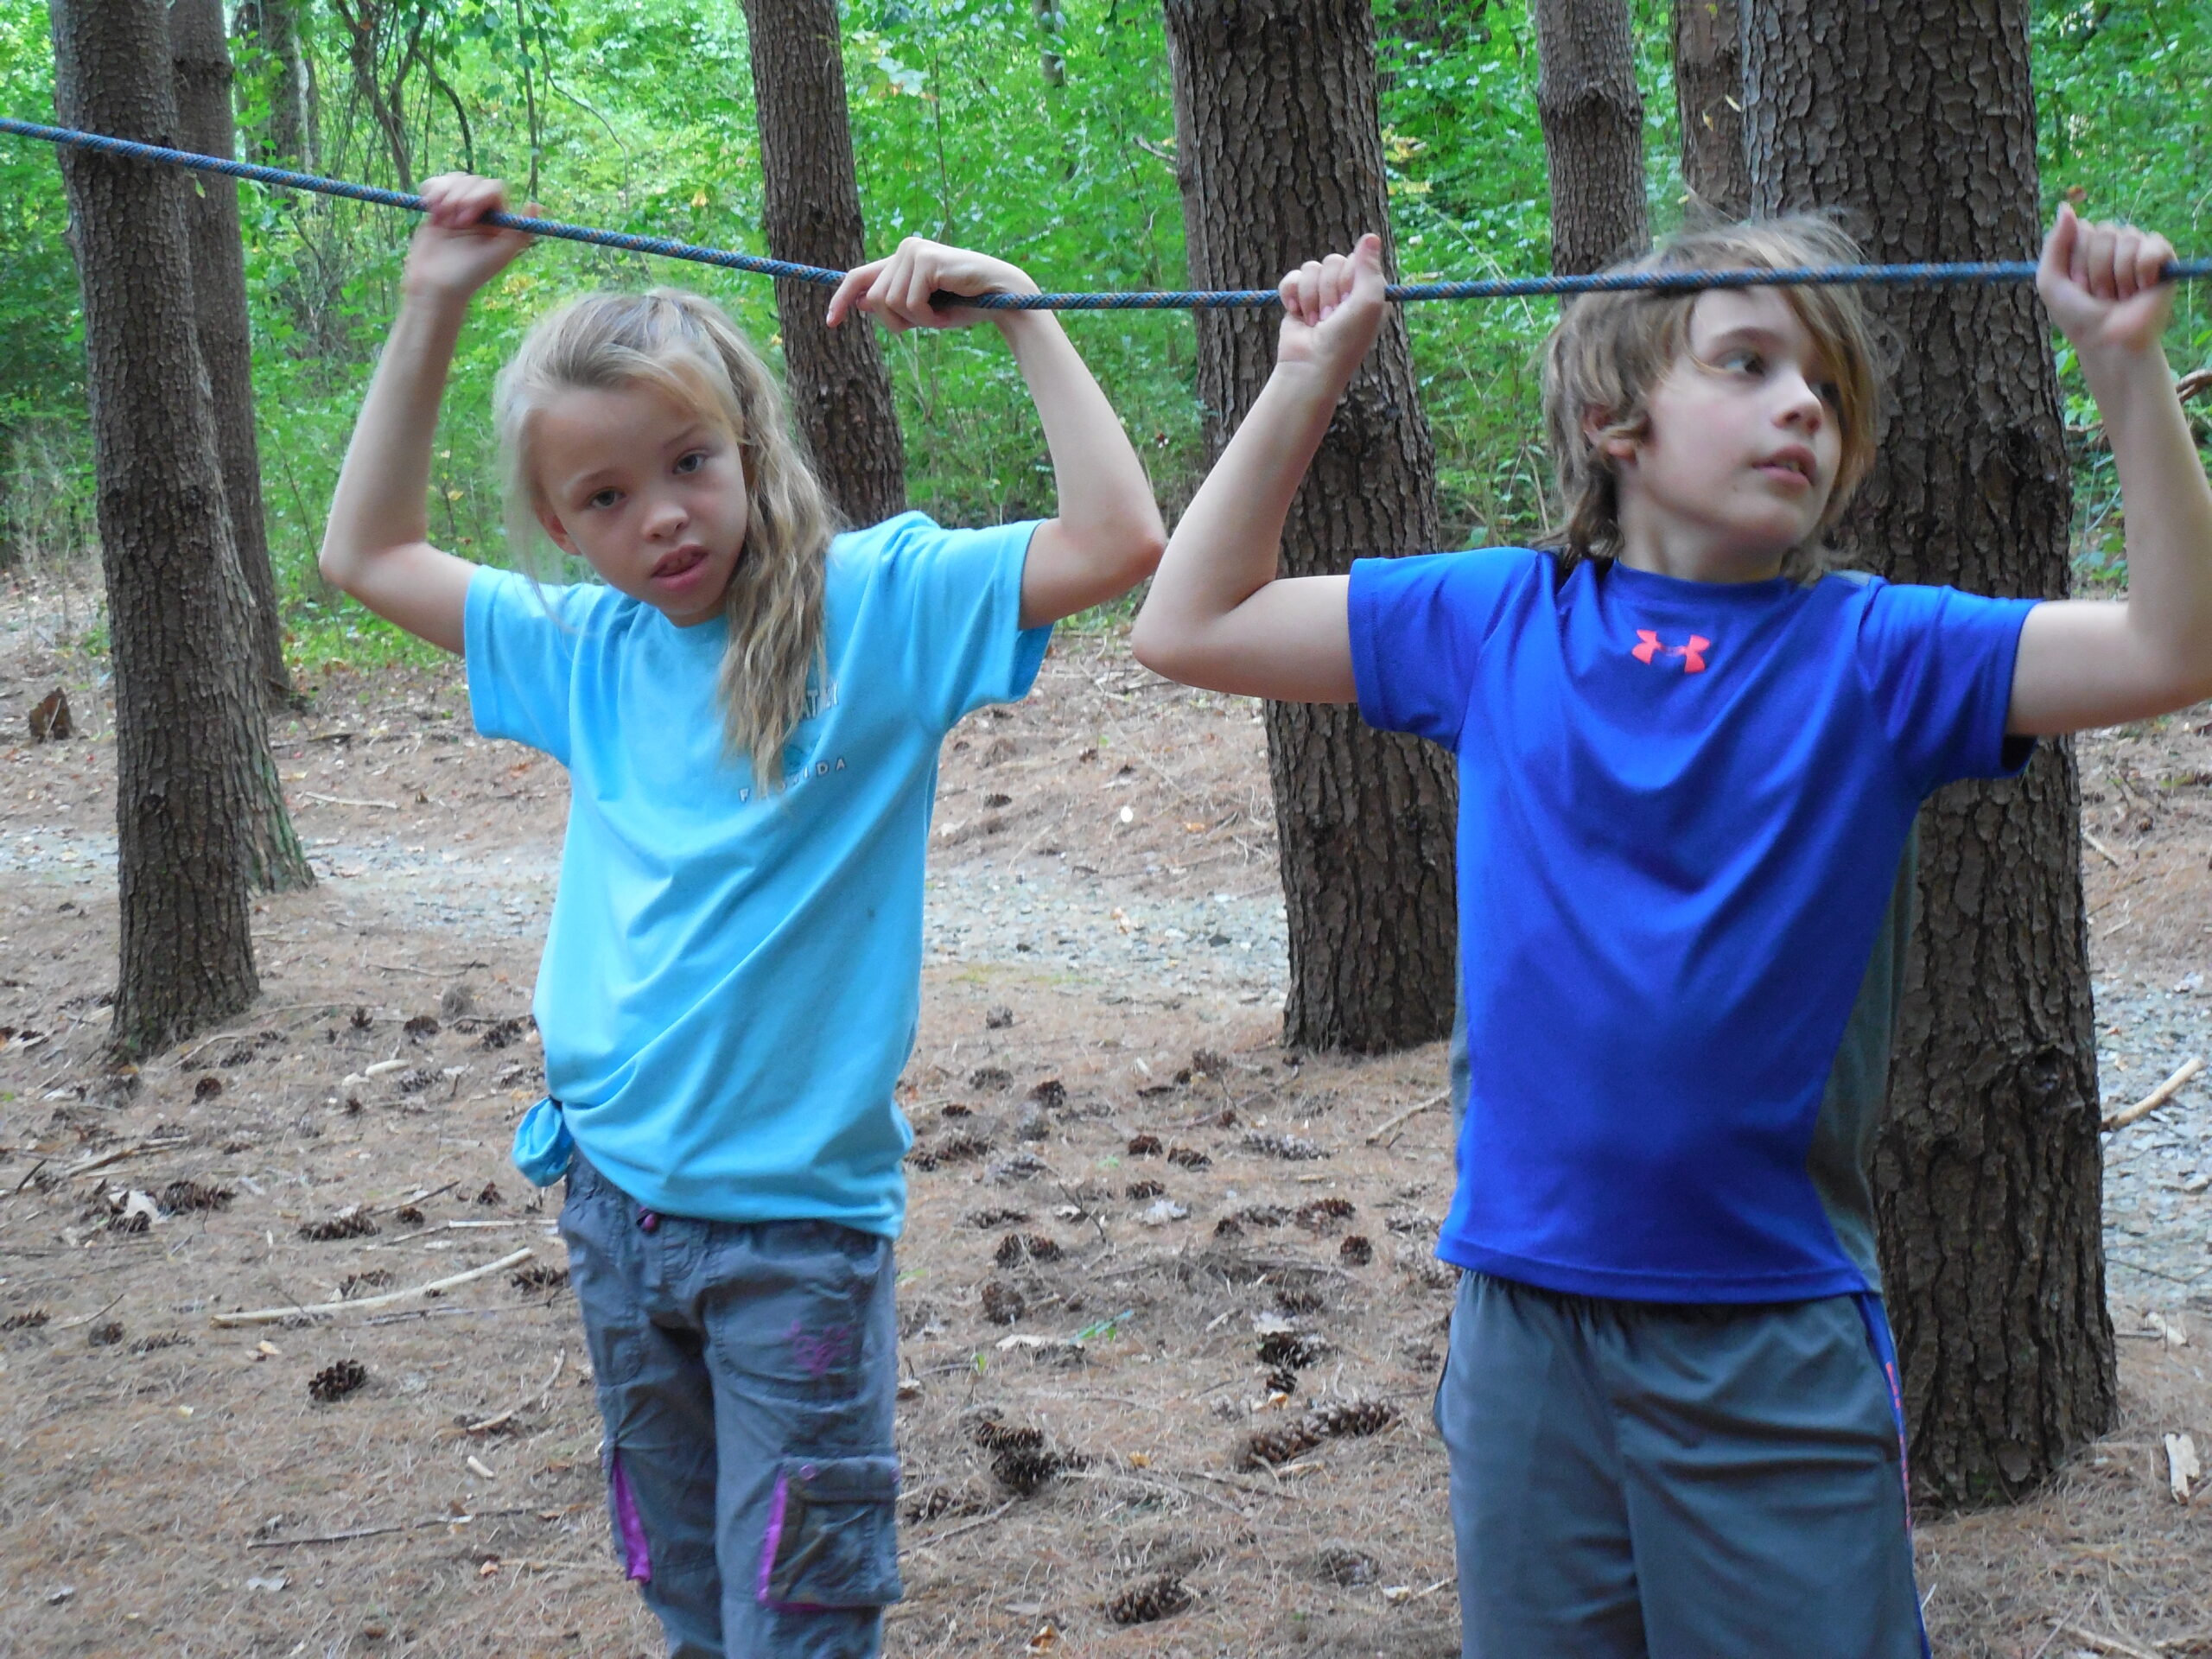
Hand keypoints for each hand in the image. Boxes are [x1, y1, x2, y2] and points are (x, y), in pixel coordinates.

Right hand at [403, 174, 537, 303]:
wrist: (437, 285)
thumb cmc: (470, 275)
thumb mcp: (500, 255)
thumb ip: (520, 232)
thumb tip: (537, 205)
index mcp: (497, 220)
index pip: (494, 189)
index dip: (480, 196)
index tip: (468, 219)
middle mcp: (480, 212)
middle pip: (474, 181)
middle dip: (461, 196)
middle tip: (455, 223)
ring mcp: (458, 208)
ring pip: (455, 179)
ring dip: (446, 191)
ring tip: (440, 215)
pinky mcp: (437, 208)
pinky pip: (436, 184)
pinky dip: (433, 188)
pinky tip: (429, 205)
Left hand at [824, 237, 1041, 332]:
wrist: (1002, 298)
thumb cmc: (964, 305)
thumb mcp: (922, 310)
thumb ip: (893, 304)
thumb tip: (859, 303)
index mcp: (900, 260)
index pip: (858, 277)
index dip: (841, 299)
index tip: (830, 322)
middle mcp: (904, 249)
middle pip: (874, 299)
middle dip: (897, 321)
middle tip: (928, 320)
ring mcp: (914, 251)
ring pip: (888, 302)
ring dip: (916, 320)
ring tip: (940, 313)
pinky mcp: (926, 259)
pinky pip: (909, 302)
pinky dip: (927, 317)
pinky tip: (946, 310)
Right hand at [1276, 234, 1389, 386]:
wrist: (1311, 365)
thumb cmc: (1346, 339)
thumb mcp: (1369, 302)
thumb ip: (1370, 268)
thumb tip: (1371, 236)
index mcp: (1367, 290)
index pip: (1356, 259)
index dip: (1348, 279)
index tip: (1348, 303)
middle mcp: (1345, 291)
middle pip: (1332, 261)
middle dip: (1328, 290)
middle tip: (1332, 316)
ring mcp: (1320, 295)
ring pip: (1311, 268)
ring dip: (1311, 296)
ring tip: (1316, 321)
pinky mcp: (1297, 300)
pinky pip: (1292, 277)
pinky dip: (1291, 293)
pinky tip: (1296, 312)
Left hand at [2038, 202, 2174, 367]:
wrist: (2109, 339)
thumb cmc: (2078, 315)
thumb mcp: (2051, 281)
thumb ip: (2053, 244)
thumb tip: (2066, 207)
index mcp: (2088, 246)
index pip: (2082, 230)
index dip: (2076, 262)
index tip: (2077, 287)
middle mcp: (2113, 244)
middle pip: (2103, 232)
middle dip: (2096, 270)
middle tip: (2100, 295)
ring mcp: (2138, 248)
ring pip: (2126, 239)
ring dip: (2117, 276)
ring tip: (2119, 296)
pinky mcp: (2162, 258)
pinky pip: (2151, 246)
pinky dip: (2142, 271)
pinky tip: (2141, 288)